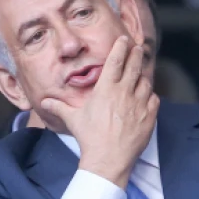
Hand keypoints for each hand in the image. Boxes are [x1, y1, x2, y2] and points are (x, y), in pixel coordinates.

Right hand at [41, 36, 159, 188]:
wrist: (108, 159)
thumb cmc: (90, 138)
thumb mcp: (73, 119)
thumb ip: (59, 107)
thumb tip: (45, 102)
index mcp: (106, 89)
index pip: (115, 60)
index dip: (120, 47)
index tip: (123, 39)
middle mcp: (124, 93)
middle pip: (134, 66)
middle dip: (136, 54)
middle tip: (138, 48)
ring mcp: (139, 104)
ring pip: (145, 82)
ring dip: (142, 77)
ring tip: (140, 75)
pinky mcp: (149, 117)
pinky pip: (154, 100)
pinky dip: (150, 96)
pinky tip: (146, 97)